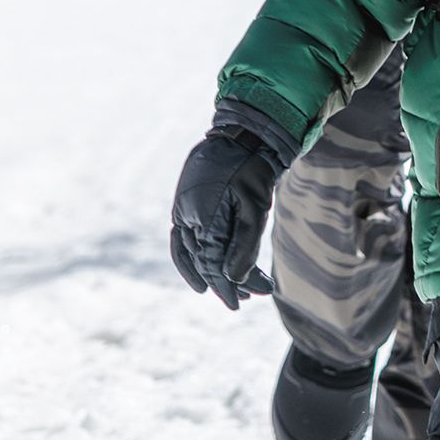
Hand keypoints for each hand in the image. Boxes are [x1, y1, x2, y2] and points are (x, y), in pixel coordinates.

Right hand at [170, 126, 284, 308]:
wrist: (239, 136)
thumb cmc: (251, 169)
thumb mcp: (255, 207)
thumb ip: (244, 244)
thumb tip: (233, 279)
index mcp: (203, 220)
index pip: (213, 265)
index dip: (227, 286)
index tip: (242, 302)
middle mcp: (187, 219)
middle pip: (205, 262)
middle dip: (228, 282)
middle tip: (249, 298)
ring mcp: (184, 214)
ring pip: (194, 254)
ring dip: (213, 274)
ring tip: (236, 290)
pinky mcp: (186, 209)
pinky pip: (184, 242)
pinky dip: (193, 260)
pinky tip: (206, 272)